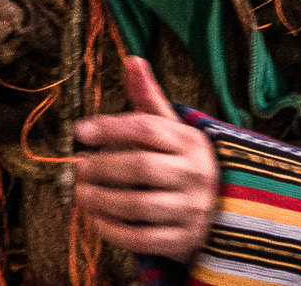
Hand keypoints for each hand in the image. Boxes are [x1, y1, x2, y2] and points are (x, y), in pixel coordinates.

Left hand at [73, 57, 217, 262]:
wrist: (223, 208)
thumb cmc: (182, 161)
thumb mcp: (172, 129)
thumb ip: (149, 98)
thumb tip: (132, 59)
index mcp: (189, 142)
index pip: (147, 128)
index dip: (111, 127)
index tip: (80, 130)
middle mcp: (194, 174)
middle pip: (141, 167)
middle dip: (102, 167)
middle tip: (77, 167)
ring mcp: (191, 209)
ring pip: (139, 205)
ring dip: (102, 200)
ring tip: (80, 193)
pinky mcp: (184, 241)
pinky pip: (143, 239)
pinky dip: (113, 230)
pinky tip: (95, 219)